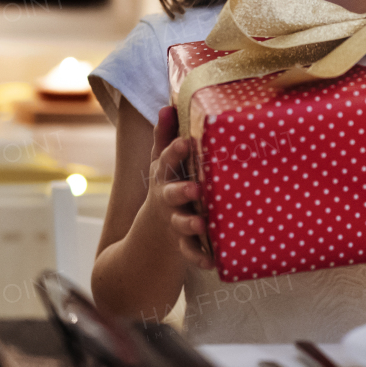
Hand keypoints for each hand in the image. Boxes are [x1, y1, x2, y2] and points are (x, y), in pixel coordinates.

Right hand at [147, 106, 215, 270]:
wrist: (153, 230)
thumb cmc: (167, 184)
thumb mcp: (162, 162)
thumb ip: (165, 136)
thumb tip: (168, 104)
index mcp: (165, 175)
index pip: (167, 161)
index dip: (175, 152)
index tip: (186, 142)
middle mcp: (168, 198)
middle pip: (171, 193)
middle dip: (181, 190)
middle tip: (195, 188)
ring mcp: (174, 221)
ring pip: (181, 222)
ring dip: (190, 222)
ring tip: (201, 222)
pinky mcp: (183, 242)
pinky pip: (191, 251)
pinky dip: (200, 257)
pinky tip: (213, 262)